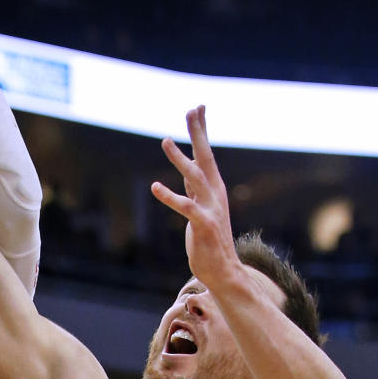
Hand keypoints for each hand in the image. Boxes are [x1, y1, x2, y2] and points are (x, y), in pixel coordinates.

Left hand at [151, 107, 241, 288]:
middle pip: (206, 157)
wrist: (223, 270)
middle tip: (191, 110)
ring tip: (165, 140)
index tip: (198, 108)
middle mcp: (215, 194)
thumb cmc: (209, 240)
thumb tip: (190, 170)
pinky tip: (155, 186)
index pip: (207, 154)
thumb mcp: (200, 209)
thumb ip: (195, 190)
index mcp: (213, 189)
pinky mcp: (203, 224)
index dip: (202, 131)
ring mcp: (211, 209)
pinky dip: (169, 196)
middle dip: (198, 133)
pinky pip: (185, 207)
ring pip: (196, 177)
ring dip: (180, 158)